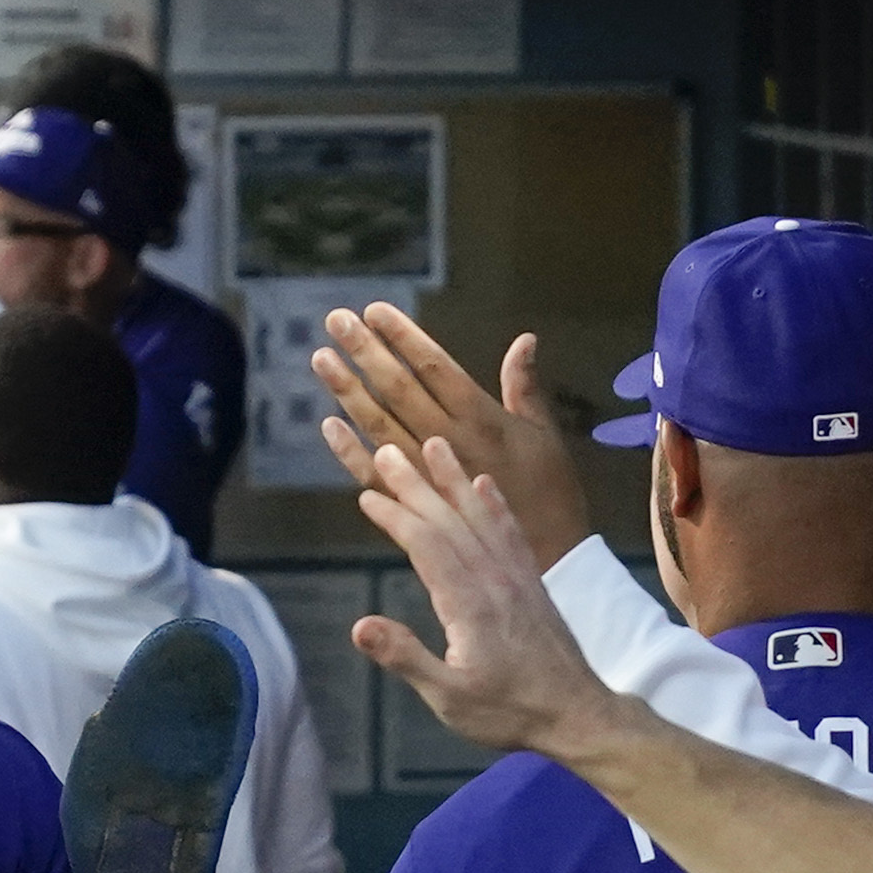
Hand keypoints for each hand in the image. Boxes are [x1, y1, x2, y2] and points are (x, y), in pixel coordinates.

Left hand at [313, 309, 593, 568]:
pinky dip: (349, 451)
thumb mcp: (546, 436)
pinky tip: (328, 424)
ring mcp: (426, 476)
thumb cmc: (550, 494)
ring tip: (322, 359)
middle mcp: (449, 443)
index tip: (375, 311)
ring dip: (348, 391)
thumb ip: (526, 388)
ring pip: (380, 426)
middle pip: (400, 389)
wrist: (546, 562)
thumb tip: (524, 339)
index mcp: (482, 420)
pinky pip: (374, 476)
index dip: (403, 338)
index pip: (434, 367)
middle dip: (366, 352)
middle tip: (337, 320)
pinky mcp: (415, 507)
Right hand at [347, 434, 625, 762]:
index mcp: (468, 603)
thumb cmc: (509, 711)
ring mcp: (516, 576)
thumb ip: (406, 658)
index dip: (395, 517)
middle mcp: (493, 578)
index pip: (425, 545)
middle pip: (449, 519)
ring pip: (481, 515)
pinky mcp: (532, 581)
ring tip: (436, 443)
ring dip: (455, 479)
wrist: (578, 714)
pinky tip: (486, 483)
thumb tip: (359, 626)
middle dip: (416, 483)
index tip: (367, 494)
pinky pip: (511, 531)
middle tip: (388, 450)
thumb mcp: (449, 697)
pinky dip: (496, 502)